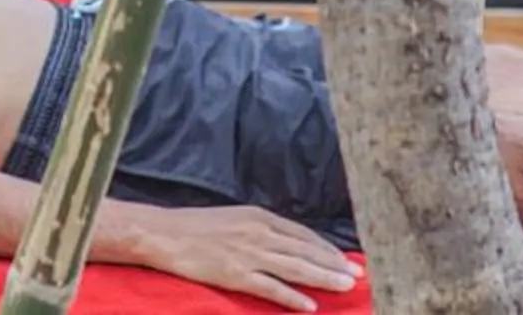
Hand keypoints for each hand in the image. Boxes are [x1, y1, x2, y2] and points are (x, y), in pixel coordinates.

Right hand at [130, 206, 359, 311]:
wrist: (164, 234)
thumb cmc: (196, 226)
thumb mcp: (234, 218)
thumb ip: (260, 228)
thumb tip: (285, 242)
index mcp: (259, 217)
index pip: (303, 234)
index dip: (326, 248)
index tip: (344, 258)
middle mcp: (259, 233)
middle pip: (305, 251)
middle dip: (334, 264)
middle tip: (358, 275)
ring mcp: (249, 254)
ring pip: (296, 268)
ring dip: (324, 278)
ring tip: (346, 287)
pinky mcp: (237, 274)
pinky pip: (272, 288)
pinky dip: (293, 297)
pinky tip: (310, 306)